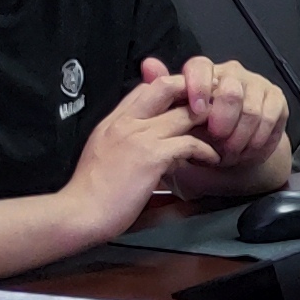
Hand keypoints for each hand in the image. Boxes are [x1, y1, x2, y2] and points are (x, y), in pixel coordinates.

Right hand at [63, 72, 216, 234]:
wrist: (79, 213)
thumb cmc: (93, 193)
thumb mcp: (106, 155)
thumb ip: (127, 142)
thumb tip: (155, 144)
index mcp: (113, 121)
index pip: (146, 88)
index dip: (172, 90)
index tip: (190, 103)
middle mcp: (125, 122)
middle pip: (166, 86)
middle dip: (193, 92)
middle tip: (213, 108)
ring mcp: (138, 136)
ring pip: (184, 113)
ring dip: (208, 122)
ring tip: (220, 135)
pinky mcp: (151, 156)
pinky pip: (190, 143)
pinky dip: (206, 150)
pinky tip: (212, 159)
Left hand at [153, 55, 286, 168]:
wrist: (230, 152)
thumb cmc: (198, 133)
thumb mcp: (175, 119)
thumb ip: (162, 93)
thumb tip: (149, 64)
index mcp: (205, 73)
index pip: (201, 66)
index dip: (199, 87)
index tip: (197, 111)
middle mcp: (232, 73)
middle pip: (230, 90)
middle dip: (223, 121)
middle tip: (216, 140)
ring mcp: (257, 85)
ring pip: (251, 109)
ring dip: (239, 137)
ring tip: (229, 153)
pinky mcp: (276, 99)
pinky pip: (269, 118)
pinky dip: (257, 140)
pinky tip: (247, 151)